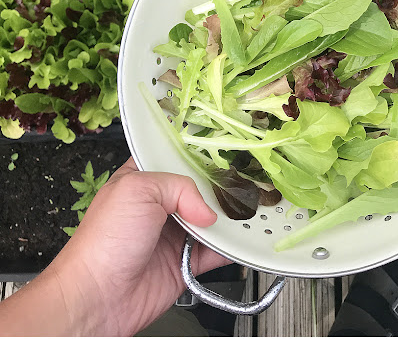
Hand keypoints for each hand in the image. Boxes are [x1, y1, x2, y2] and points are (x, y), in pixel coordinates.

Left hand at [0, 158, 229, 336]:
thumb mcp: (138, 189)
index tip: (225, 152)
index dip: (199, 156)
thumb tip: (207, 209)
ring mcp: (174, 234)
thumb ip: (180, 187)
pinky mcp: (186, 263)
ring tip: (247, 208)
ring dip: (228, 218)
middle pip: (201, 190)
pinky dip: (231, 247)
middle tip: (241, 183)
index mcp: (144, 180)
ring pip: (212, 220)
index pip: (177, 159)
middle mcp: (160, 206)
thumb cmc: (102, 241)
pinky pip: (216, 252)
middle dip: (220, 188)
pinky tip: (241, 238)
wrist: (97, 297)